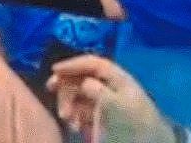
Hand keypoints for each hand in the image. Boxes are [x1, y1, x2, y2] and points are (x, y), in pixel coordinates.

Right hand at [47, 55, 174, 142]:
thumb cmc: (136, 126)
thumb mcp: (118, 106)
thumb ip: (99, 91)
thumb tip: (83, 83)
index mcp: (117, 79)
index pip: (92, 63)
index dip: (72, 64)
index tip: (54, 71)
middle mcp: (110, 87)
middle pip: (81, 79)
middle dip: (67, 91)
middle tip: (60, 108)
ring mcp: (106, 103)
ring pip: (78, 96)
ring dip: (69, 107)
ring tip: (70, 122)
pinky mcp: (102, 118)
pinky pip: (82, 112)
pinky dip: (76, 118)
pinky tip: (76, 128)